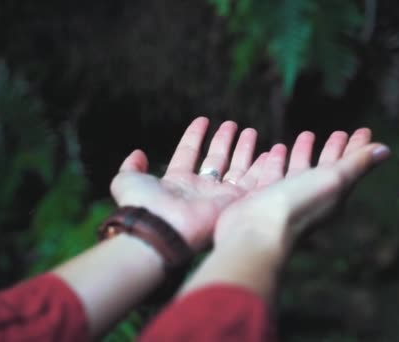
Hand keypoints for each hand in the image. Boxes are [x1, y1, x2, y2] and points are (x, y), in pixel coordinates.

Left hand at [110, 117, 271, 250]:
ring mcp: (218, 196)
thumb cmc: (144, 205)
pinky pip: (253, 182)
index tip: (204, 120)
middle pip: (216, 159)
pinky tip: (271, 151)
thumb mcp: (127, 180)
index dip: (195, 136)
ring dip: (245, 150)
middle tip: (234, 124)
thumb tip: (138, 154)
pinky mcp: (235, 202)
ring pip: (236, 169)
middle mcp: (200, 188)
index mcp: (177, 181)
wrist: (161, 229)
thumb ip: (132, 166)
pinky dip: (263, 167)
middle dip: (225, 141)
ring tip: (252, 131)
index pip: (189, 153)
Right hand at [214, 129, 390, 250]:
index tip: (364, 130)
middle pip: (326, 169)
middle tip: (340, 132)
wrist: (253, 232)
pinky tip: (271, 151)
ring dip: (303, 153)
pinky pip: (273, 174)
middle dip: (334, 150)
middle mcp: (311, 200)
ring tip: (305, 134)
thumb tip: (386, 150)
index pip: (349, 167)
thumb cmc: (296, 205)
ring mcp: (285, 200)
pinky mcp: (262, 199)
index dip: (357, 148)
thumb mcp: (333, 180)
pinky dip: (276, 161)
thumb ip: (356, 164)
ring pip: (299, 171)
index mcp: (332, 196)